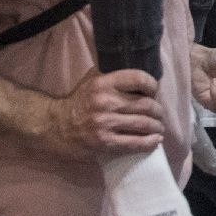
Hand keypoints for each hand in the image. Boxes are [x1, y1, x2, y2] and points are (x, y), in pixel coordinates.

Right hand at [44, 68, 164, 158]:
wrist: (56, 126)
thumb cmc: (78, 101)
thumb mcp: (91, 80)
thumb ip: (112, 74)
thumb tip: (139, 72)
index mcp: (103, 83)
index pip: (139, 79)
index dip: (152, 85)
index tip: (154, 92)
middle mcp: (105, 102)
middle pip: (145, 105)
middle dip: (158, 110)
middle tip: (159, 114)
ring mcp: (105, 124)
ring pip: (143, 124)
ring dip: (157, 127)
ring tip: (159, 128)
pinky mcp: (105, 142)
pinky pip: (134, 143)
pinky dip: (149, 143)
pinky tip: (155, 141)